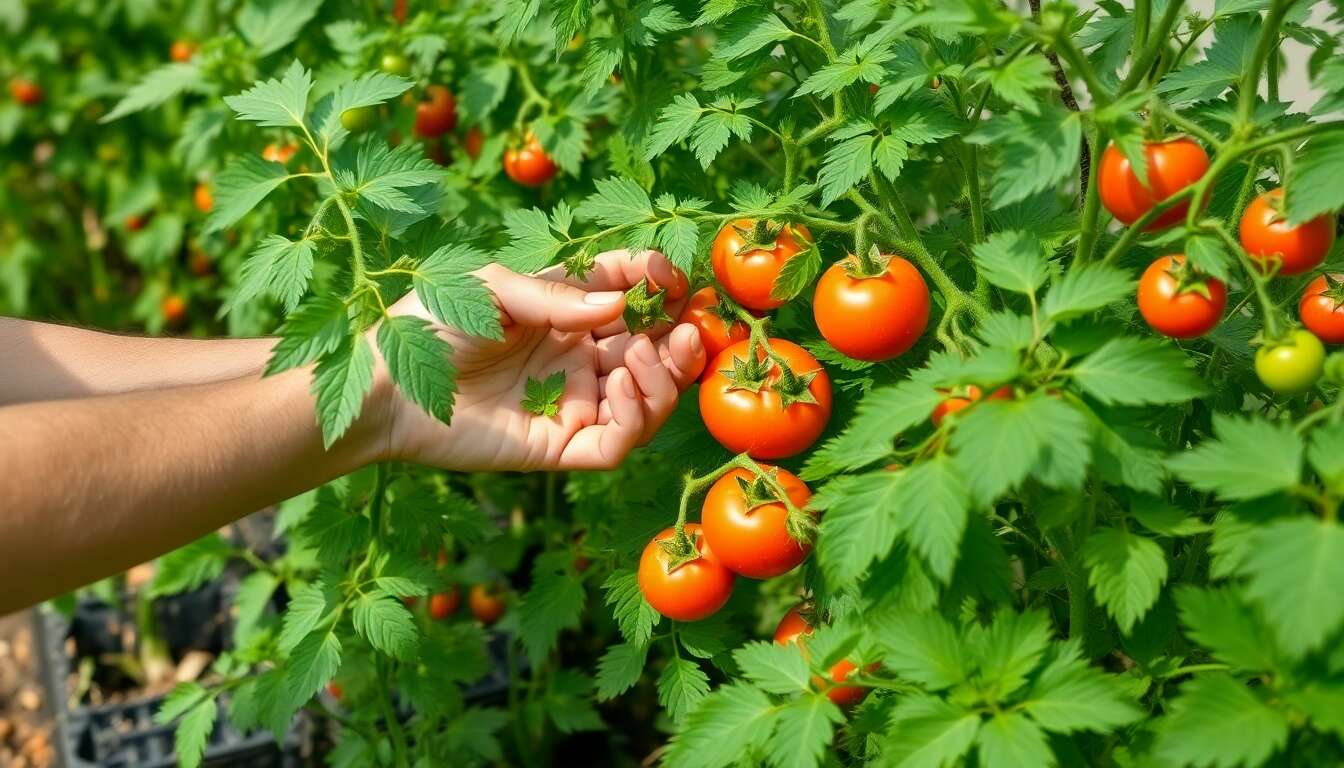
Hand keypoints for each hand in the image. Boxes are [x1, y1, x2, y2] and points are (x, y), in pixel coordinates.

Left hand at [374, 250, 705, 470]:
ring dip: (664, 376)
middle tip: (690, 325)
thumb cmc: (428, 327)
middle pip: (652, 349)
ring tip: (645, 353)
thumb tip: (621, 303)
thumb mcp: (491, 290)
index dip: (656, 282)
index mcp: (563, 312)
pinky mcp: (560, 446)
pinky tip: (623, 386)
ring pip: (647, 399)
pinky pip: (617, 442)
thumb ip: (557, 295)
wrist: (385, 388)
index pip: (628, 293)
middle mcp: (575, 356)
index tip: (670, 274)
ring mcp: (571, 403)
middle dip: (680, 336)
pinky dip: (636, 417)